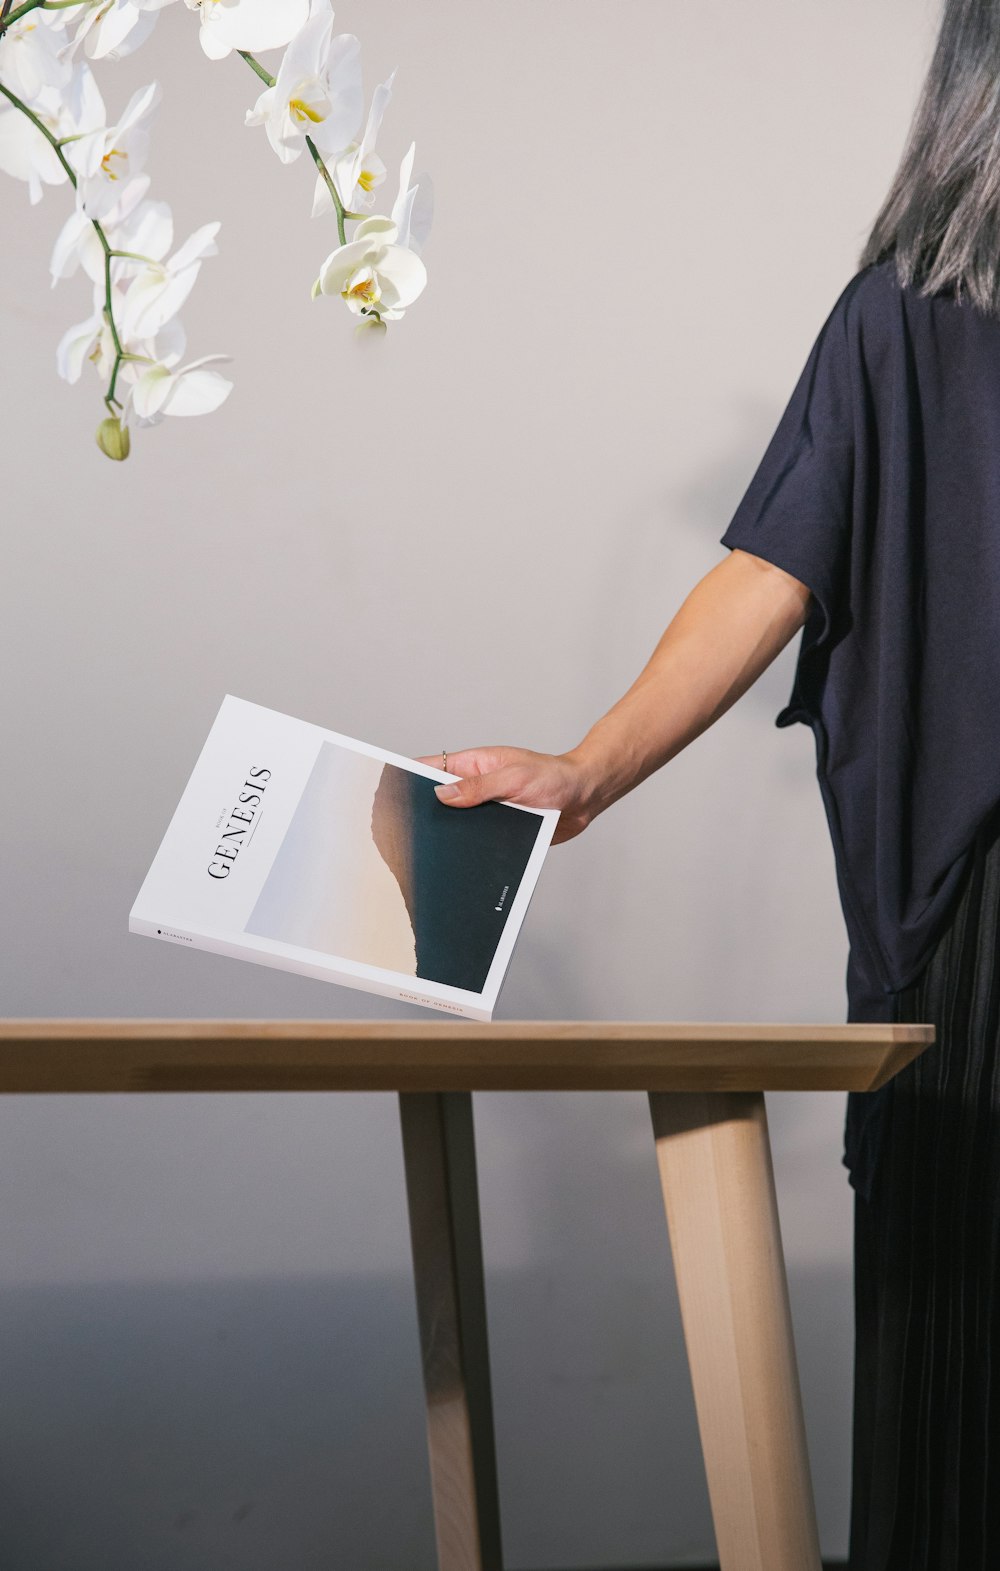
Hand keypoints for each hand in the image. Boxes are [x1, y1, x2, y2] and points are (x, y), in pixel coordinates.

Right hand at [414, 745, 598, 844]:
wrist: (584, 798)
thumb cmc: (554, 777)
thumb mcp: (513, 778)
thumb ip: (478, 787)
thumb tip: (441, 795)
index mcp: (476, 764)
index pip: (433, 767)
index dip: (410, 776)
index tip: (389, 789)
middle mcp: (478, 787)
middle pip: (440, 799)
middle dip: (424, 811)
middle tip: (404, 829)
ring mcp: (488, 809)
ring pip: (457, 823)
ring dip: (449, 833)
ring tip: (429, 849)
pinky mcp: (500, 830)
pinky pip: (477, 839)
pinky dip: (469, 847)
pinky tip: (459, 860)